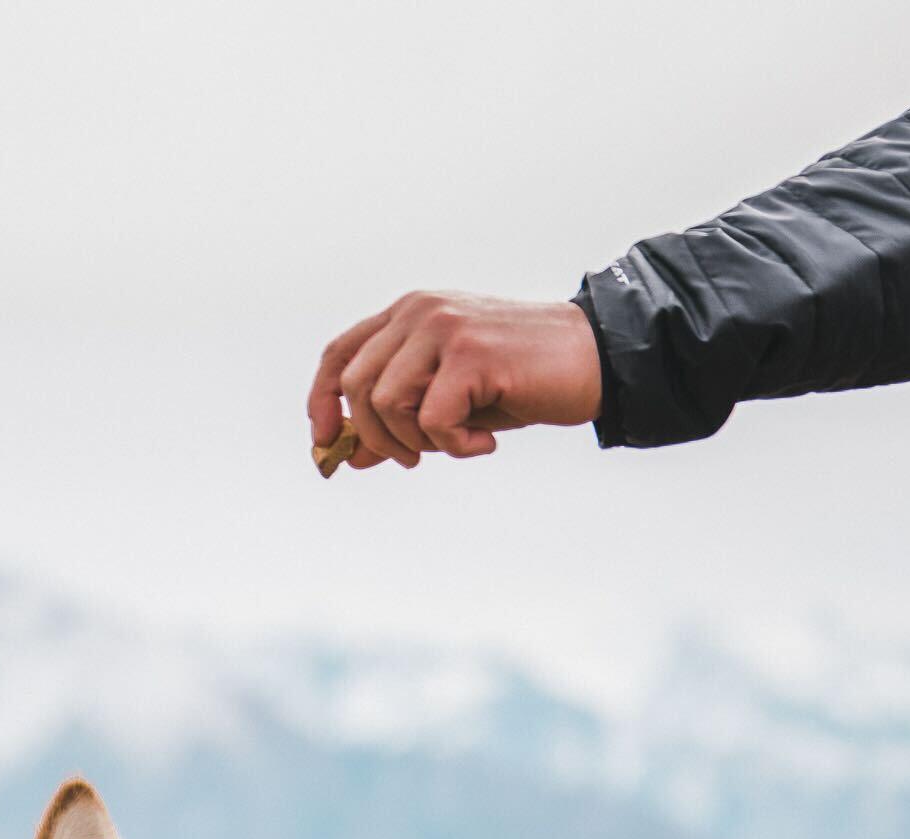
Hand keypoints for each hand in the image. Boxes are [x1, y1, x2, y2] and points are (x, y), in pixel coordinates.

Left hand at [308, 293, 602, 471]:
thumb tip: (346, 456)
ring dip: (416, 442)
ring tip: (455, 443)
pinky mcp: (471, 353)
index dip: (321, 402)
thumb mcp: (445, 405)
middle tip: (415, 457)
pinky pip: (431, 421)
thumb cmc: (515, 384)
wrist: (588, 362)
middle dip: (376, 437)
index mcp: (408, 314)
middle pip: (355, 386)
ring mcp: (445, 327)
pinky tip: (483, 445)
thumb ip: (395, 422)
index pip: (338, 354)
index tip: (326, 442)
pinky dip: (454, 447)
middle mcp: (420, 311)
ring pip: (386, 403)